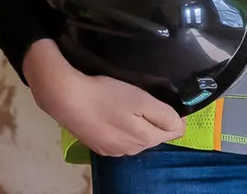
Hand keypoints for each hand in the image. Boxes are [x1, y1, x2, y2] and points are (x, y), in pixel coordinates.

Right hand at [23, 39, 185, 156]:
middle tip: (146, 99)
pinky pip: (121, 140)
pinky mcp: (99, 147)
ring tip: (129, 105)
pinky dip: (122, 129)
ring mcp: (113, 151)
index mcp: (144, 139)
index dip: (176, 115)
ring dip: (139, 125)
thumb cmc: (107, 94)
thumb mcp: (141, 99)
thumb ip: (164, 114)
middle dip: (157, 121)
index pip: (174, 132)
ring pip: (138, 139)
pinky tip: (113, 115)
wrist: (67, 98)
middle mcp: (131, 151)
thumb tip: (180, 124)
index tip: (167, 100)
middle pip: (156, 136)